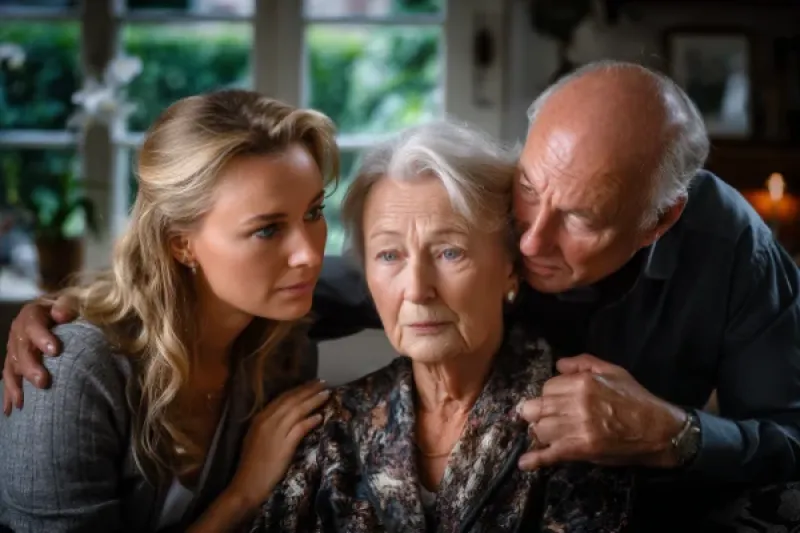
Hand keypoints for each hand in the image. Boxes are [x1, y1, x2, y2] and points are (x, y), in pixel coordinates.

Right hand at [3, 295, 76, 414]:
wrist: (58, 313)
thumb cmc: (68, 308)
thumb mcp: (71, 301)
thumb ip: (67, 304)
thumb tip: (62, 314)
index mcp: (32, 314)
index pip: (34, 325)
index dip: (42, 337)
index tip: (55, 351)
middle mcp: (19, 332)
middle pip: (21, 350)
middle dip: (30, 368)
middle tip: (43, 382)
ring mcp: (15, 349)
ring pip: (12, 367)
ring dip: (16, 386)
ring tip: (23, 402)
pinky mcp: (14, 362)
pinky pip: (9, 378)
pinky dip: (9, 394)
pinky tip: (10, 410)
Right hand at [225, 379, 329, 511]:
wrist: (247, 484)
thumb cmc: (252, 464)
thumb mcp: (257, 438)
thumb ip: (269, 425)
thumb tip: (287, 416)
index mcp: (260, 418)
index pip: (282, 398)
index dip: (298, 389)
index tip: (311, 383)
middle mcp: (267, 421)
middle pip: (292, 400)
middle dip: (309, 390)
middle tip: (323, 382)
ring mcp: (275, 432)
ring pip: (297, 410)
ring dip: (313, 400)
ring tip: (326, 393)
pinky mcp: (284, 445)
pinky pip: (299, 428)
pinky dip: (310, 421)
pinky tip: (320, 417)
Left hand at [517, 354, 685, 470]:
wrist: (658, 430)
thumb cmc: (636, 398)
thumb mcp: (611, 371)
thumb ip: (582, 364)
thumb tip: (557, 365)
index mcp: (582, 383)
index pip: (547, 387)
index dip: (550, 395)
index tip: (557, 402)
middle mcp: (575, 404)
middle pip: (537, 408)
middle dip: (538, 413)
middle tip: (547, 418)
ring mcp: (576, 429)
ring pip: (539, 430)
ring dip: (541, 433)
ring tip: (550, 435)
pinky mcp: (580, 450)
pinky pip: (550, 454)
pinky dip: (535, 459)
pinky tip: (525, 463)